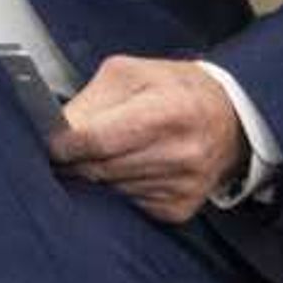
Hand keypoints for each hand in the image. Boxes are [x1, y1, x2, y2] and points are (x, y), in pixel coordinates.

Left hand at [47, 55, 242, 222]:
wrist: (230, 118)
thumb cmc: (175, 90)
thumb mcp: (131, 74)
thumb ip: (90, 100)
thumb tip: (57, 130)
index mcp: (169, 110)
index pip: (97, 139)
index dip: (65, 144)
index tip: (52, 143)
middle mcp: (182, 153)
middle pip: (99, 168)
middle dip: (75, 160)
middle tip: (67, 150)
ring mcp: (183, 185)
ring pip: (108, 189)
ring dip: (96, 175)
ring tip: (107, 154)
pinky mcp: (179, 208)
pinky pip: (127, 204)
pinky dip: (118, 189)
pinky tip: (129, 169)